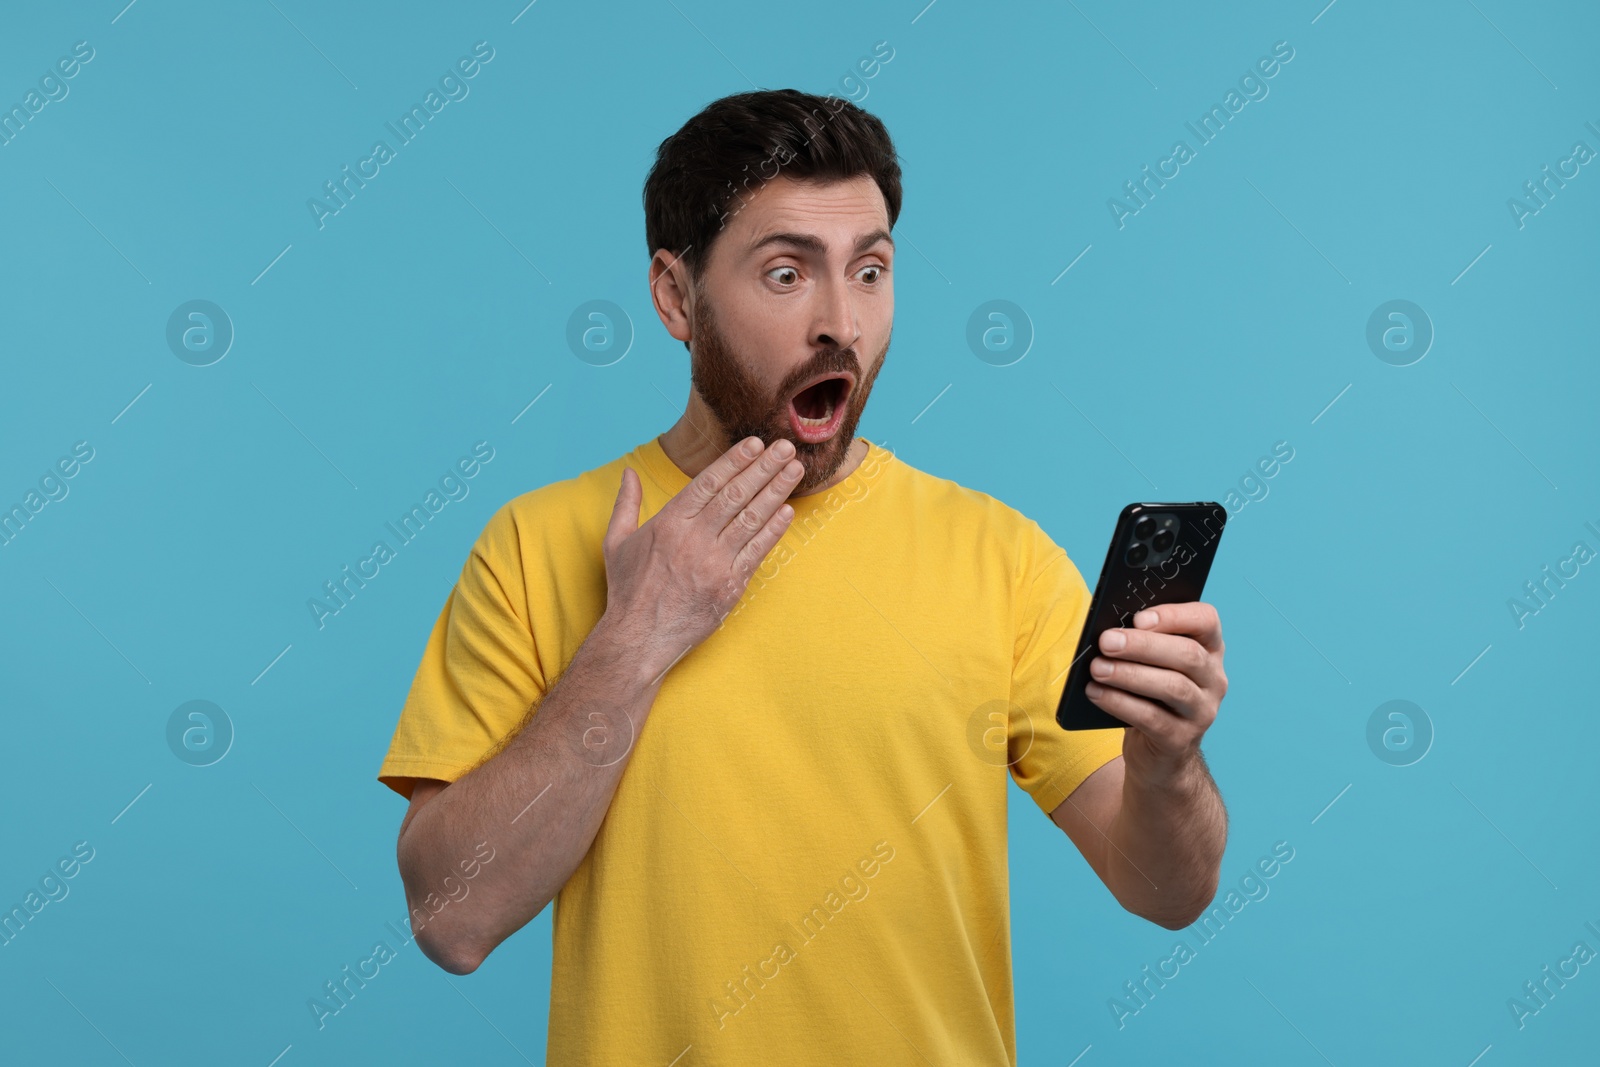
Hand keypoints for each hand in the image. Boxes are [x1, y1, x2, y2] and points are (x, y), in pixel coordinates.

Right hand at [600, 435, 802, 678]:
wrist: (639, 637)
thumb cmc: (628, 590)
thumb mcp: (616, 541)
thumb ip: (626, 504)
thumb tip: (628, 472)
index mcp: (669, 522)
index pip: (709, 482)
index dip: (735, 460)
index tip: (755, 444)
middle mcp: (694, 538)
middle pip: (736, 494)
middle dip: (764, 467)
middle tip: (786, 447)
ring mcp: (715, 563)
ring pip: (752, 519)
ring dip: (776, 491)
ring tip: (794, 470)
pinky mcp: (730, 586)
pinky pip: (757, 552)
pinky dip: (774, 530)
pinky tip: (787, 511)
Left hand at [1085, 602, 1226, 780]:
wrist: (1158, 754)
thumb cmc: (1149, 696)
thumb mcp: (1150, 666)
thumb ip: (1139, 645)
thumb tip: (1109, 631)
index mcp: (1209, 650)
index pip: (1205, 620)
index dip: (1174, 615)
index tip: (1139, 618)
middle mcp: (1213, 679)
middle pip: (1187, 654)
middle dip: (1143, 645)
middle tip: (1106, 641)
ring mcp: (1202, 712)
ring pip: (1173, 687)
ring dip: (1130, 674)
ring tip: (1097, 668)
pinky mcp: (1181, 739)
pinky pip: (1152, 718)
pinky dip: (1120, 703)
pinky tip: (1095, 693)